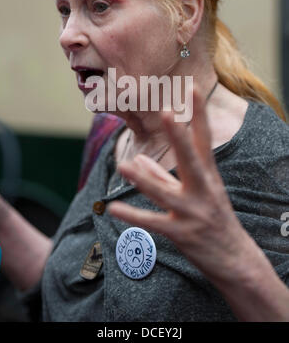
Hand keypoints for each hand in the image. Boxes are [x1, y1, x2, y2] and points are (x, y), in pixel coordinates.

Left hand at [107, 89, 253, 284]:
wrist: (234, 259)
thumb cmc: (213, 217)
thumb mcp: (195, 192)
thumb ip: (163, 175)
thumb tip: (137, 160)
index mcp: (208, 175)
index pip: (203, 139)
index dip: (199, 113)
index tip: (193, 88)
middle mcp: (203, 190)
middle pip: (191, 159)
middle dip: (179, 136)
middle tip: (168, 113)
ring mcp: (192, 212)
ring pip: (165, 193)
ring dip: (144, 180)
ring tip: (124, 166)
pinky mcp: (181, 234)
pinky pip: (153, 223)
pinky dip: (133, 216)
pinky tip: (113, 208)